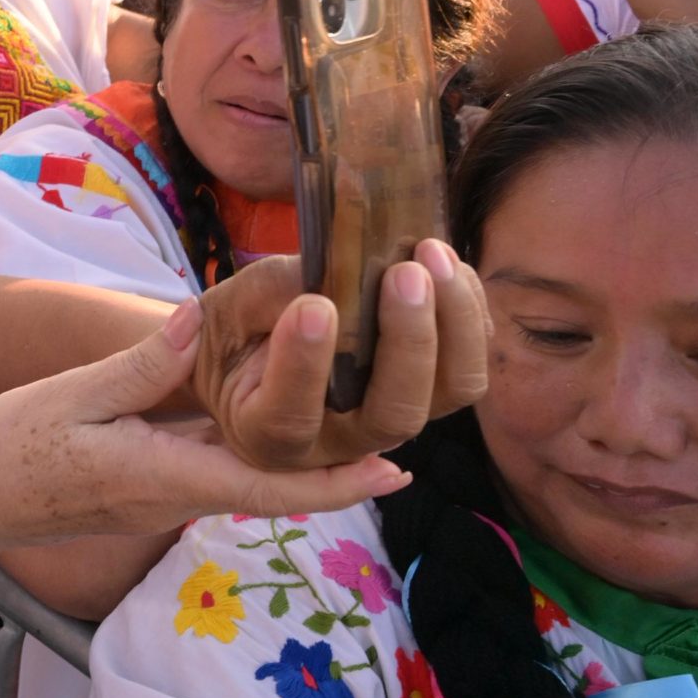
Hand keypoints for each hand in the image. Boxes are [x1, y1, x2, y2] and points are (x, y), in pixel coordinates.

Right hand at [0, 298, 417, 554]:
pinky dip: (263, 451)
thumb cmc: (10, 447)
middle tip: (406, 441)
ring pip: (253, 480)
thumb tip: (197, 322)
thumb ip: (138, 365)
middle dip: (339, 471)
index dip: (335, 482)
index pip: (266, 487)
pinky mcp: (153, 487)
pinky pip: (223, 471)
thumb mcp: (72, 396)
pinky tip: (282, 417)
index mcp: (163, 476)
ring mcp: (167, 497)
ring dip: (307, 460)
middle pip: (275, 489)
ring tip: (357, 416)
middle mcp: (177, 496)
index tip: (396, 470)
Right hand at [192, 245, 489, 470]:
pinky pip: (465, 368)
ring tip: (432, 254)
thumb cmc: (236, 332)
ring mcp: (390, 420)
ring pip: (447, 396)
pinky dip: (468, 312)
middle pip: (393, 417)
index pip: (290, 418)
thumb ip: (269, 295)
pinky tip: (445, 263)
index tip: (313, 305)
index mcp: (268, 433)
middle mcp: (338, 443)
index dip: (304, 367)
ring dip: (454, 325)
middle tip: (404, 273)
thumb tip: (334, 267)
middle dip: (409, 342)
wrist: (259, 350)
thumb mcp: (229, 309)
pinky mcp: (425, 392)